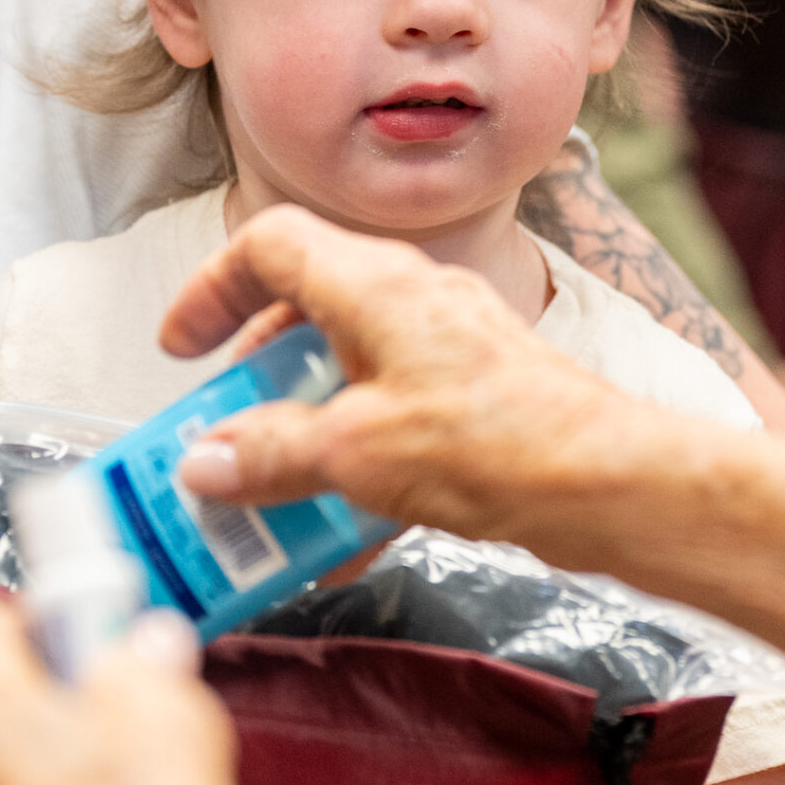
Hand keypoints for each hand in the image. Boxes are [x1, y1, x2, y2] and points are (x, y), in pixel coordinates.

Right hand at [159, 203, 663, 556]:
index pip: (270, 246)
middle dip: (254, 376)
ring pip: (347, 370)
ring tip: (274, 488)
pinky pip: (390, 417)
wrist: (602, 483)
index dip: (212, 289)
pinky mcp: (471, 398)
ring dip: (302, 427)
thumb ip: (268, 455)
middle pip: (305, 311)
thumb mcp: (353, 453)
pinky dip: (356, 464)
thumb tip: (204, 463)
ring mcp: (443, 347)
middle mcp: (408, 300)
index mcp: (372, 282)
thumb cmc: (494, 443)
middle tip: (223, 429)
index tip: (182, 348)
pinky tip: (342, 538)